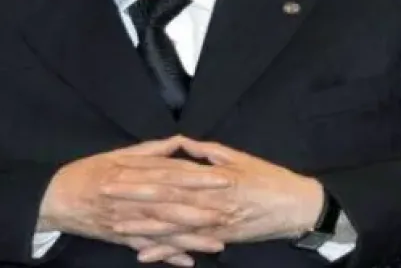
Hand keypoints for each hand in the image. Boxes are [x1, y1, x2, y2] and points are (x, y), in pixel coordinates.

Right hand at [38, 136, 232, 265]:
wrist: (55, 198)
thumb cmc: (87, 173)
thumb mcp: (116, 154)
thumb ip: (150, 151)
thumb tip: (179, 142)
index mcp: (132, 172)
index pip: (172, 174)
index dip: (199, 177)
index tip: (224, 178)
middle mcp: (131, 196)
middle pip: (171, 203)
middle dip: (202, 208)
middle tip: (229, 211)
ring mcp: (126, 219)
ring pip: (163, 229)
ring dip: (190, 236)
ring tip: (217, 241)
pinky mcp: (120, 237)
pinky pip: (147, 247)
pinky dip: (165, 255)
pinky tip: (187, 262)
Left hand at [106, 138, 324, 248]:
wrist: (296, 206)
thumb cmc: (268, 178)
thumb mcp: (238, 157)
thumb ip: (207, 151)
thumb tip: (182, 144)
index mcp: (212, 175)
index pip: (171, 172)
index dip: (142, 173)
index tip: (116, 172)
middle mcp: (210, 198)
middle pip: (166, 198)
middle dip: (133, 199)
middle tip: (105, 198)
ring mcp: (214, 221)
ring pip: (173, 225)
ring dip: (143, 228)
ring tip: (116, 227)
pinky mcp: (219, 237)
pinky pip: (188, 246)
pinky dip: (166, 252)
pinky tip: (144, 256)